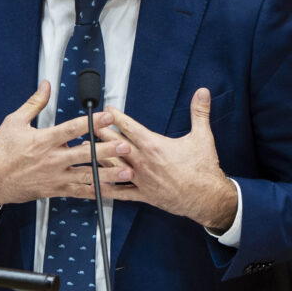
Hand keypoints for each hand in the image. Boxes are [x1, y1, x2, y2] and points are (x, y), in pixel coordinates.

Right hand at [0, 81, 131, 212]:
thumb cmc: (0, 151)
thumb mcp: (14, 122)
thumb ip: (34, 103)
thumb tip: (46, 85)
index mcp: (43, 141)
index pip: (71, 130)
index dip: (91, 122)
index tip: (107, 116)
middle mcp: (51, 160)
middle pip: (84, 154)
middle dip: (107, 150)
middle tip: (124, 146)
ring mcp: (54, 177)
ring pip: (86, 176)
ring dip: (108, 174)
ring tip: (126, 171)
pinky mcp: (54, 190)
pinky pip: (79, 192)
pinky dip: (95, 191)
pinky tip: (110, 190)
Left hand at [98, 88, 237, 231]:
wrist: (207, 199)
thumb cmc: (203, 169)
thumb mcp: (202, 137)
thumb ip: (199, 112)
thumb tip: (203, 91)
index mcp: (154, 146)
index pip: (129, 127)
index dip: (115, 117)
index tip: (106, 109)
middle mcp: (143, 162)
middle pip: (115, 144)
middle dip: (100, 133)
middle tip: (87, 125)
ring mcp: (140, 179)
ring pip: (112, 166)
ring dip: (97, 156)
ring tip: (83, 149)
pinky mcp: (142, 195)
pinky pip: (119, 192)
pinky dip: (105, 188)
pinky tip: (93, 184)